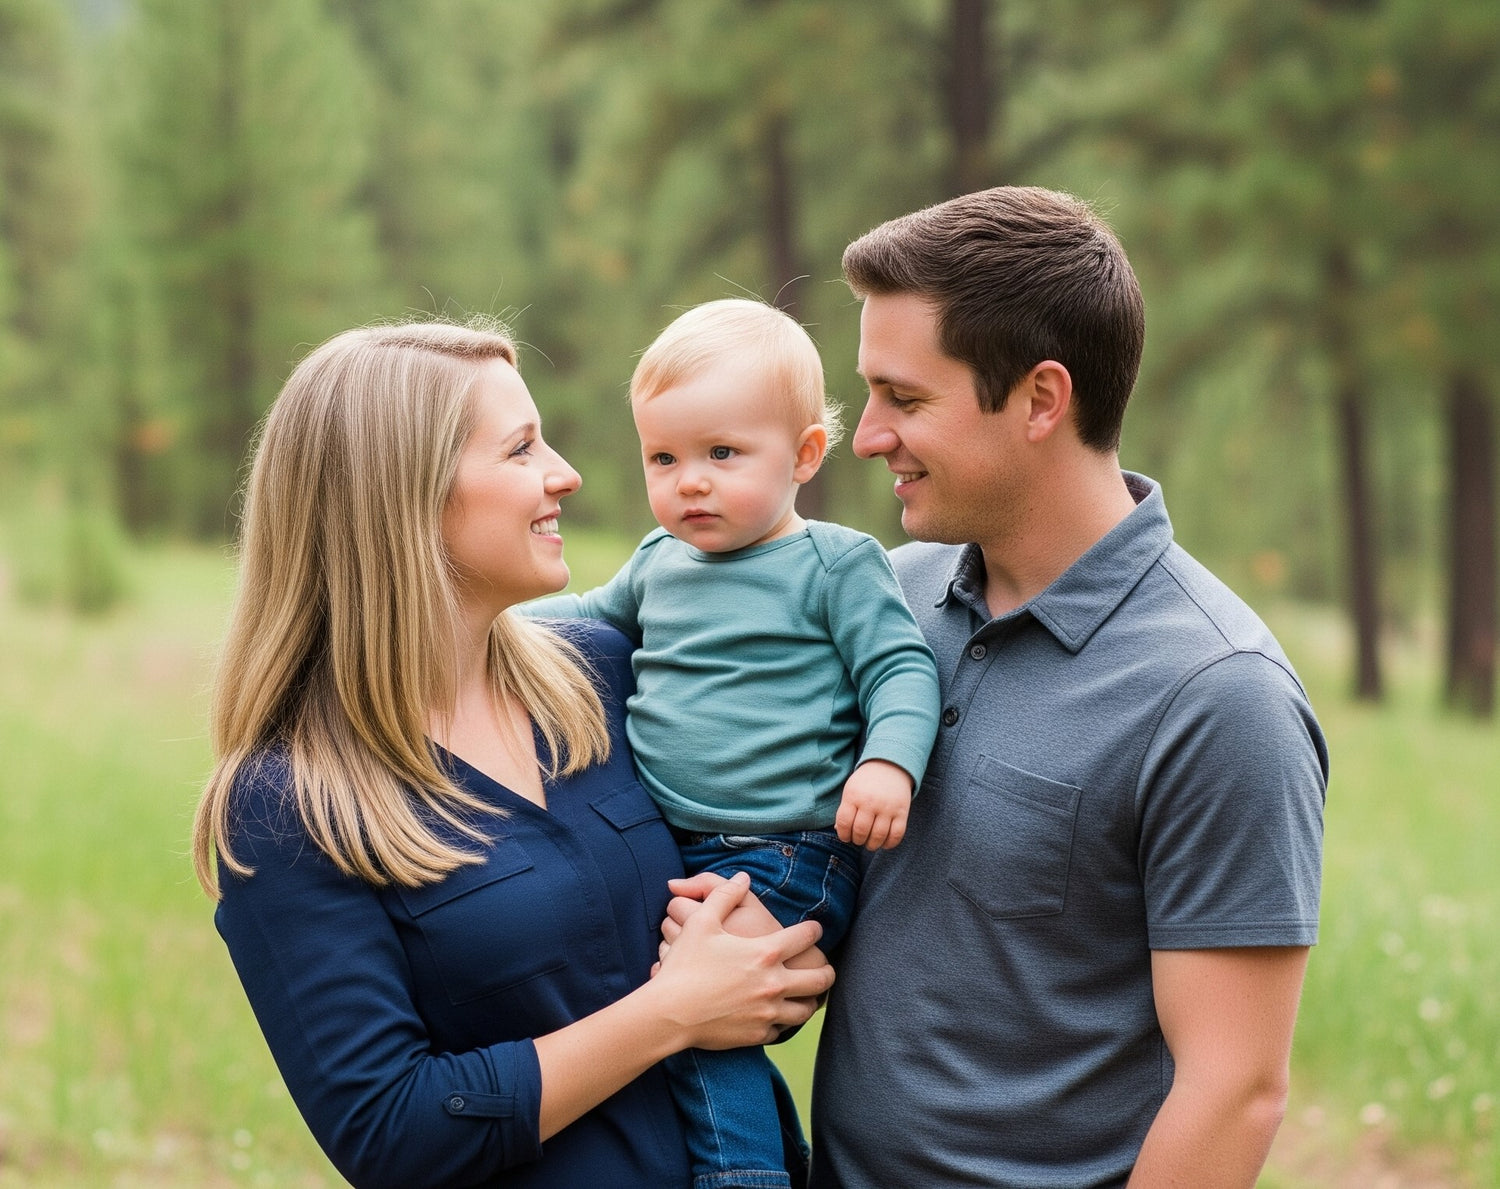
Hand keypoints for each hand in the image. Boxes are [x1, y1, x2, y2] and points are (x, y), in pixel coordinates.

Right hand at [650, 872, 833, 1048]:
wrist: (670, 1013)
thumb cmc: (685, 965)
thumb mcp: (702, 922)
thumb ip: (724, 895)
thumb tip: (742, 877)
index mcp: (765, 953)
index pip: (805, 937)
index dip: (814, 930)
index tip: (815, 930)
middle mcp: (774, 983)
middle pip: (820, 979)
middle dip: (828, 972)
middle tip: (828, 969)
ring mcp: (768, 1012)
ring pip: (806, 1009)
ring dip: (811, 1000)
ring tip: (811, 996)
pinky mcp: (757, 1034)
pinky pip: (782, 1029)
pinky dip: (785, 1021)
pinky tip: (781, 1016)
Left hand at [835, 759, 912, 849]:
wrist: (889, 766)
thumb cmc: (866, 782)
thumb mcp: (851, 790)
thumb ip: (845, 810)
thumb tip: (839, 830)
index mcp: (853, 795)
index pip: (844, 822)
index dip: (843, 835)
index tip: (846, 837)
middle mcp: (870, 802)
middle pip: (861, 831)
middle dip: (857, 840)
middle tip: (858, 839)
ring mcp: (887, 807)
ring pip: (878, 836)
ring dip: (872, 845)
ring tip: (870, 843)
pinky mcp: (902, 812)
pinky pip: (896, 834)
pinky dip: (890, 844)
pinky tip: (884, 843)